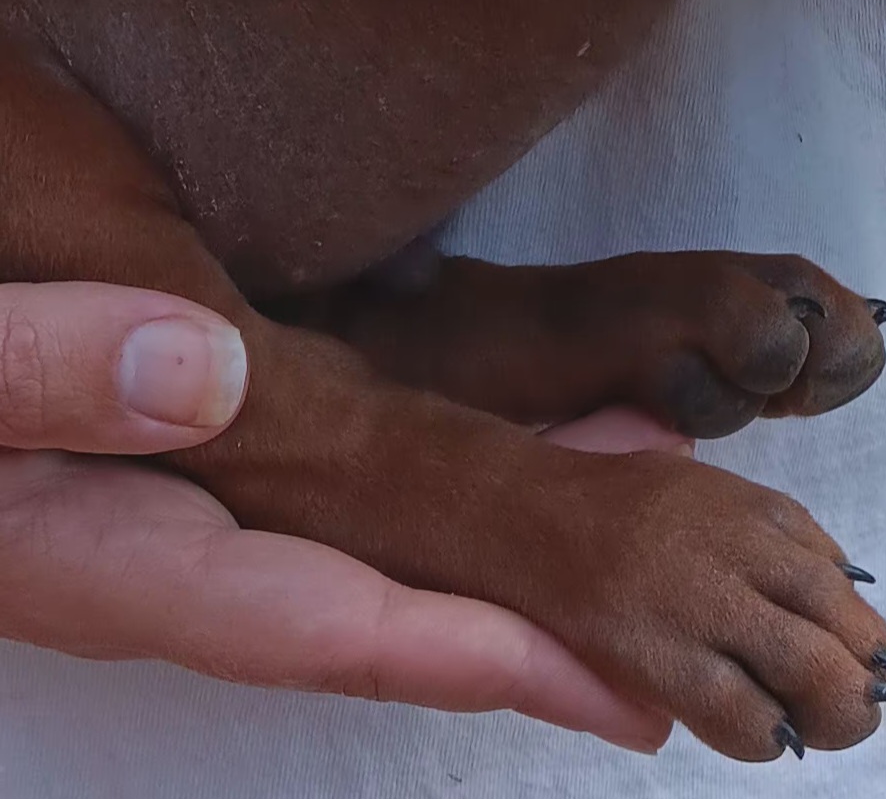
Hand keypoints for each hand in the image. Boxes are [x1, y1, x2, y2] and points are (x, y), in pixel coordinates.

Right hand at [0, 280, 674, 737]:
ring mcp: (153, 528)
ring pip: (352, 560)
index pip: (311, 616)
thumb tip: (202, 370)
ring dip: (488, 558)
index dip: (458, 644)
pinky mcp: (155, 482)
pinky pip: (314, 504)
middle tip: (668, 653)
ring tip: (631, 551)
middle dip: (514, 634)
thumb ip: (41, 371)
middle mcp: (146, 563)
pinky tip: (502, 445)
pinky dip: (421, 489)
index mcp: (102, 555)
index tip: (590, 669)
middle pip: (362, 610)